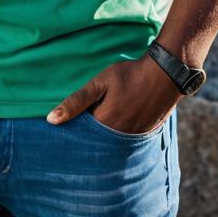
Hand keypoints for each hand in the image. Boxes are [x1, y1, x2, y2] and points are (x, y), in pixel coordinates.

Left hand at [46, 52, 180, 134]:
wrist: (165, 74)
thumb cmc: (130, 75)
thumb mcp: (100, 83)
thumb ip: (77, 101)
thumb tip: (51, 120)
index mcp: (104, 126)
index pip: (81, 137)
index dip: (72, 131)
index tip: (62, 127)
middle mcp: (118, 138)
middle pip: (95, 143)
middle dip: (86, 137)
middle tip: (80, 124)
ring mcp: (132, 138)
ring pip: (109, 143)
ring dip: (101, 137)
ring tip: (98, 122)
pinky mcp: (143, 135)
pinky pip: (124, 141)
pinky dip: (116, 136)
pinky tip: (114, 123)